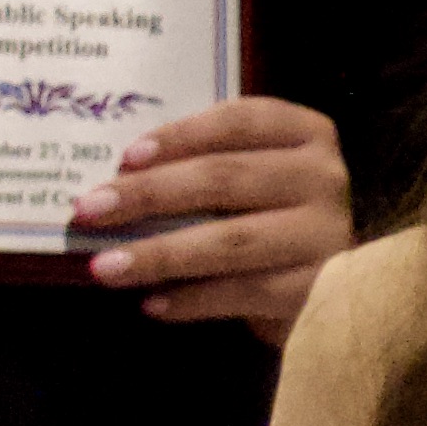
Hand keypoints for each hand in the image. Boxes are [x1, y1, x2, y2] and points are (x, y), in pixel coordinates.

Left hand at [68, 97, 351, 338]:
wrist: (338, 297)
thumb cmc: (274, 227)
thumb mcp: (251, 183)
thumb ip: (204, 168)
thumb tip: (116, 181)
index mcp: (307, 134)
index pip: (239, 121)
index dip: (180, 135)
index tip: (125, 158)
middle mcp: (324, 177)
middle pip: (225, 178)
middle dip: (149, 194)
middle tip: (88, 209)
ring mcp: (327, 234)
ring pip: (230, 240)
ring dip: (159, 254)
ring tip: (105, 267)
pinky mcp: (321, 290)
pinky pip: (244, 292)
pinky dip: (191, 300)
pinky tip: (151, 304)